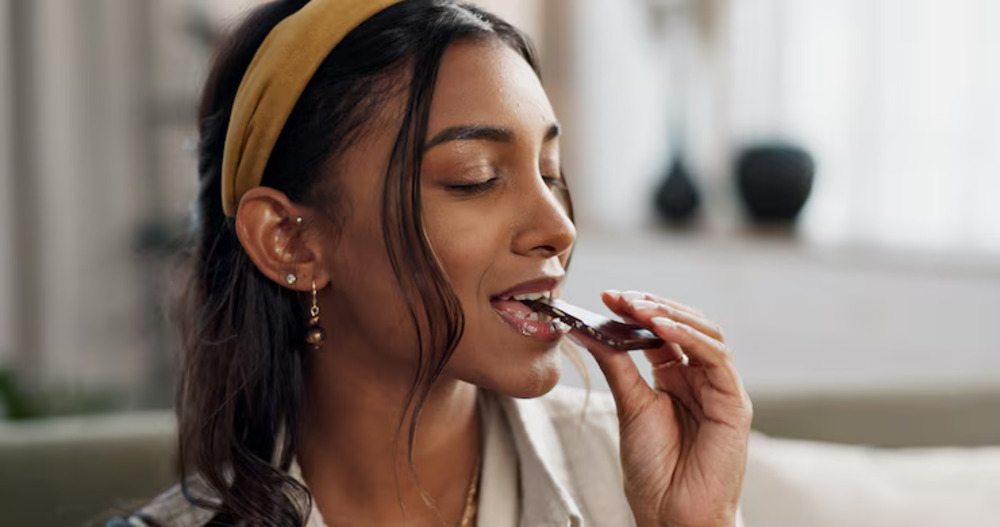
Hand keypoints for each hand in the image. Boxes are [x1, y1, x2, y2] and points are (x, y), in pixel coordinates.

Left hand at [567, 290, 751, 526]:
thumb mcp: (630, 405)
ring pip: (705, 333)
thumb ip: (617, 365)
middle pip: (685, 325)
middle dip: (652, 306)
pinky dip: (690, 338)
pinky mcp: (734, 402)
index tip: (607, 297)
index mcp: (676, 378)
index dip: (636, 311)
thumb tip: (590, 328)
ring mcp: (720, 388)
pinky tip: (662, 328)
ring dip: (670, 316)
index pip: (660, 332)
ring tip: (638, 307)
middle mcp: (700, 378)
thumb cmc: (654, 469)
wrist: (671, 513)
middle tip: (621, 297)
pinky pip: (716, 358)